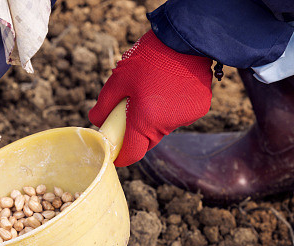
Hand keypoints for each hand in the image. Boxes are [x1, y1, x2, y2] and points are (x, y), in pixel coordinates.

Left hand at [89, 30, 212, 166]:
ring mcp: (187, 117)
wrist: (187, 38)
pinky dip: (171, 108)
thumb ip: (104, 105)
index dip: (121, 155)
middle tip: (129, 112)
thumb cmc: (149, 58)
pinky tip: (169, 88)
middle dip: (136, 133)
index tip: (114, 152)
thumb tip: (96, 121)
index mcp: (146, 121)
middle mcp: (168, 124)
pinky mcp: (200, 108)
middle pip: (147, 141)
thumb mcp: (118, 80)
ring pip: (164, 127)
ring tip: (152, 92)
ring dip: (154, 118)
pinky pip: (179, 115)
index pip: (132, 154)